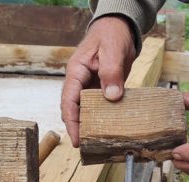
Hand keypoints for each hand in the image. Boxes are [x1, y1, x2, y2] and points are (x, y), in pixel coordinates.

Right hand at [61, 16, 136, 146]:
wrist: (119, 28)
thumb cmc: (112, 35)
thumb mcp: (113, 50)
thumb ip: (112, 72)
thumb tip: (112, 97)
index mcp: (76, 71)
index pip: (69, 100)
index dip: (71, 122)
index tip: (76, 139)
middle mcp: (80, 81)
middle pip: (73, 109)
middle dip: (77, 128)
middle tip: (87, 147)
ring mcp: (90, 85)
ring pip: (85, 109)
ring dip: (89, 125)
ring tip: (96, 143)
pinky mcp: (101, 88)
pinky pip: (98, 106)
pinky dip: (102, 117)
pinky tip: (109, 129)